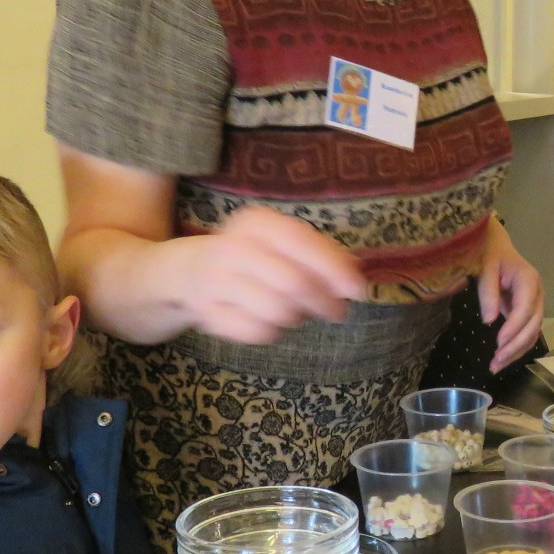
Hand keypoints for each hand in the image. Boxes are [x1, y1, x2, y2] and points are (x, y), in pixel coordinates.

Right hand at [167, 205, 366, 343]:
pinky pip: (256, 332)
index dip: (335, 269)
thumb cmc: (257, 255)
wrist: (195, 270)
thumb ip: (322, 255)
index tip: (359, 291)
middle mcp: (231, 246)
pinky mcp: (207, 313)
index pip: (302, 243)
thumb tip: (354, 277)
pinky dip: (273, 331)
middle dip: (324, 302)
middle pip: (294, 283)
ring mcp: (215, 281)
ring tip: (298, 311)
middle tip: (337, 312)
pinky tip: (270, 319)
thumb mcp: (286, 243)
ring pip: (277, 311)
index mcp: (255, 222)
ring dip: (298, 316)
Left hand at [477, 217, 544, 372]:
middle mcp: (537, 294)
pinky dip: (516, 347)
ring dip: (516, 351)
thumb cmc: (489, 253)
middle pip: (533, 325)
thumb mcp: (485, 268)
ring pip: (532, 333)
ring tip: (496, 366)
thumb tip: (489, 321)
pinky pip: (526, 333)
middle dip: (515, 345)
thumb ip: (488, 293)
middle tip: (496, 362)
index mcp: (529, 280)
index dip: (514, 327)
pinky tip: (502, 358)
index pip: (526, 308)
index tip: (498, 343)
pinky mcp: (527, 312)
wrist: (495, 245)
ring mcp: (534, 304)